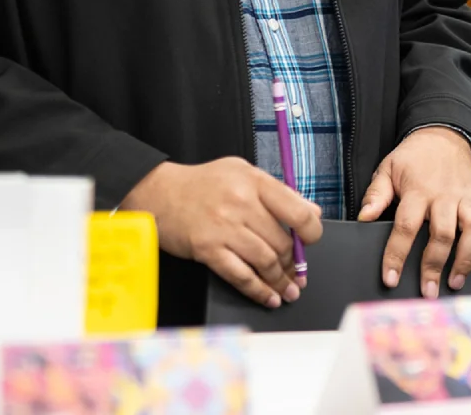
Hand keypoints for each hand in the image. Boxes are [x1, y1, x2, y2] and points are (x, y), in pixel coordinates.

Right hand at [121, 158, 322, 308]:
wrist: (158, 192)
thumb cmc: (202, 183)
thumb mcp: (242, 173)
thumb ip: (278, 192)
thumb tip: (312, 212)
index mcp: (254, 181)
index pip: (297, 211)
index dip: (311, 232)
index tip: (311, 242)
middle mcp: (241, 203)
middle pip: (281, 242)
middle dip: (293, 264)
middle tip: (297, 274)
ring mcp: (224, 227)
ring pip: (265, 261)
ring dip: (281, 281)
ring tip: (288, 290)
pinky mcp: (207, 249)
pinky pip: (241, 276)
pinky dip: (259, 291)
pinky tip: (269, 297)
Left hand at [358, 127, 470, 298]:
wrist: (442, 136)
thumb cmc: (411, 159)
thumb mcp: (387, 169)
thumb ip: (376, 195)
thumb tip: (364, 218)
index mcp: (417, 191)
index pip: (406, 226)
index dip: (397, 254)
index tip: (390, 279)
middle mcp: (444, 196)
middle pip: (443, 234)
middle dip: (435, 266)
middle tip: (428, 292)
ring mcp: (466, 195)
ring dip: (466, 257)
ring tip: (456, 282)